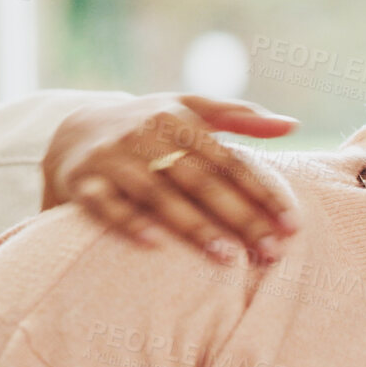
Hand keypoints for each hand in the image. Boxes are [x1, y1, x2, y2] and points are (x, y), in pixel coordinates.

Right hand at [42, 93, 300, 262]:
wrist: (73, 130)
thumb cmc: (149, 124)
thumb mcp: (190, 110)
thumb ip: (241, 116)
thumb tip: (292, 125)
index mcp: (179, 120)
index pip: (229, 161)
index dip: (263, 192)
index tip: (291, 223)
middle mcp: (146, 135)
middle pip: (201, 181)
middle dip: (239, 217)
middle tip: (271, 250)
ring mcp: (112, 158)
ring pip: (158, 195)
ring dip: (193, 226)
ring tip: (227, 256)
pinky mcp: (83, 180)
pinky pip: (106, 205)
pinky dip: (129, 222)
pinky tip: (156, 245)